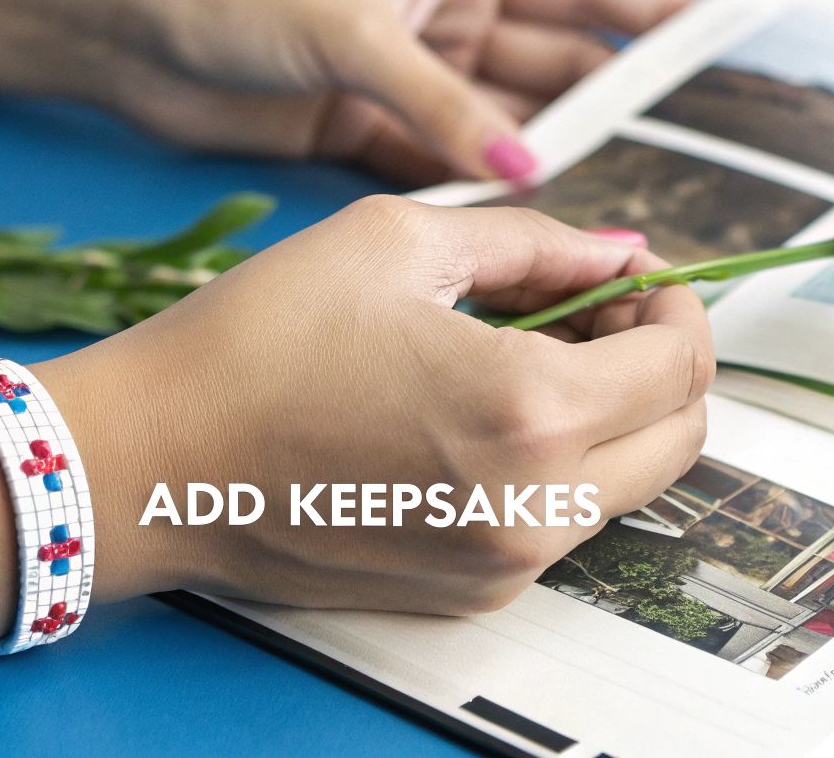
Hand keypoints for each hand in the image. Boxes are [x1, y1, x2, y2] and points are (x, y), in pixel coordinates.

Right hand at [37, 196, 711, 612]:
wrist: (153, 460)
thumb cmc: (255, 343)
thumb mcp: (397, 242)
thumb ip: (532, 242)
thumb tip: (617, 250)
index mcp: (529, 410)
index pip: (681, 365)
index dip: (674, 306)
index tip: (636, 277)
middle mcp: (534, 507)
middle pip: (679, 439)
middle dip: (660, 364)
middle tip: (595, 313)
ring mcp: (501, 562)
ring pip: (625, 485)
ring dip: (610, 415)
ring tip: (525, 354)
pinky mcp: (466, 592)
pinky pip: (557, 525)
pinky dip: (555, 465)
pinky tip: (480, 413)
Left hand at [90, 0, 693, 185]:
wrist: (140, 41)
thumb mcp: (353, 38)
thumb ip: (440, 105)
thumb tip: (530, 172)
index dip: (648, 17)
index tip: (718, 47)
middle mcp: (445, 24)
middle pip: (554, 68)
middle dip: (613, 107)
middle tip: (686, 160)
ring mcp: (413, 84)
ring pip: (507, 129)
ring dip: (551, 164)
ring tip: (619, 210)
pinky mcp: (374, 136)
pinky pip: (450, 169)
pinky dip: (484, 199)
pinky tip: (527, 231)